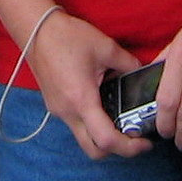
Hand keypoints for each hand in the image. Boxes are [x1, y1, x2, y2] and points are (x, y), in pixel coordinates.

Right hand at [20, 11, 152, 160]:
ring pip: (84, 139)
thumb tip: (141, 73)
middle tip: (135, 139)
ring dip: (103, 137)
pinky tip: (103, 104)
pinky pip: (76, 124)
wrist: (36, 30)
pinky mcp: (55, 105)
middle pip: (94, 151)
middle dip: (117, 150)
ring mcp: (59, 111)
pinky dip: (92, 123)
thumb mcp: (106, 47)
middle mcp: (68, 112)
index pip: (106, 140)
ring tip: (122, 120)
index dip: (129, 147)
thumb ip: (129, 64)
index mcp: (82, 100)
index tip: (145, 142)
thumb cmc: (67, 36)